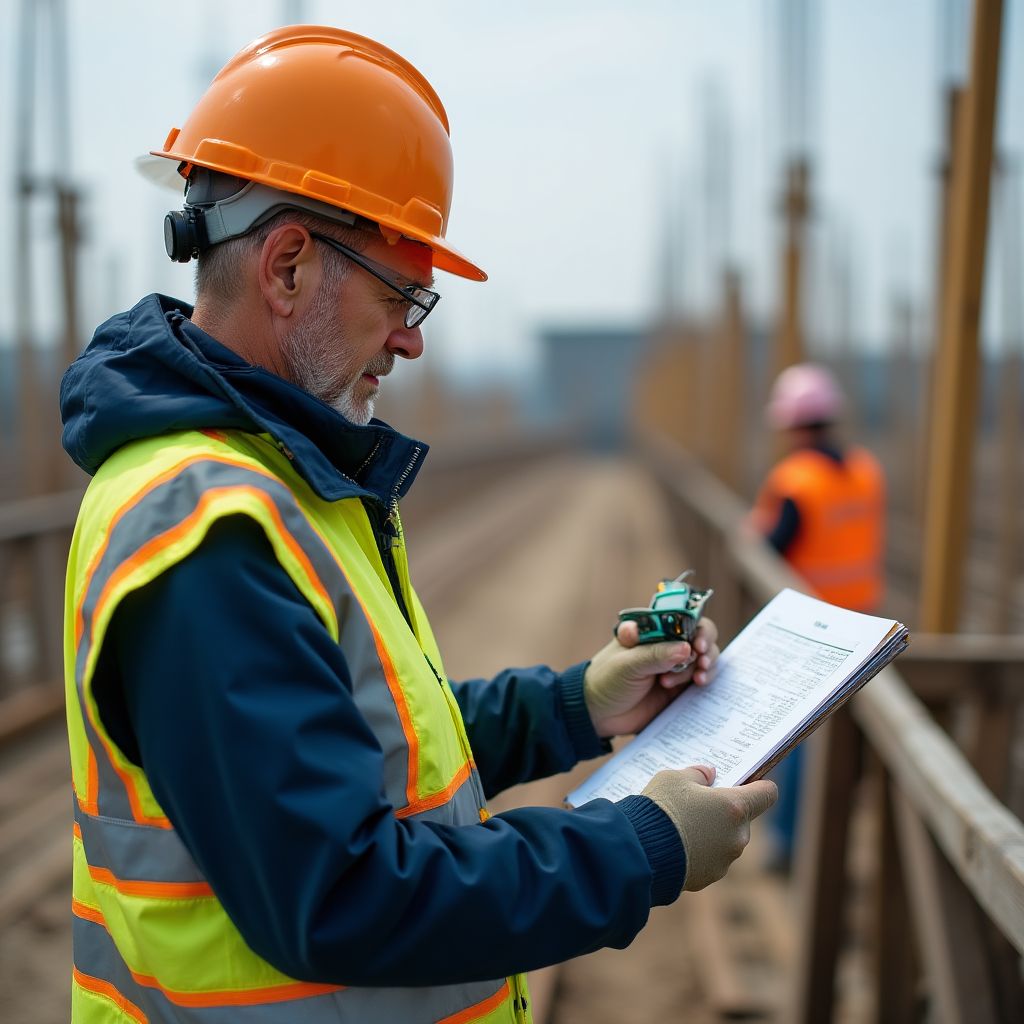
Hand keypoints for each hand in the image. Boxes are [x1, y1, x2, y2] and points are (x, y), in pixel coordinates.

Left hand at [583, 617, 719, 737]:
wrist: (598, 713)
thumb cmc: (606, 679)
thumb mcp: (627, 664)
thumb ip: (655, 655)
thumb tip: (686, 648)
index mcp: (652, 630)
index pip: (683, 617)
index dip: (696, 626)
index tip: (697, 642)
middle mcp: (667, 644)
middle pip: (700, 636)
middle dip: (705, 647)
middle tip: (700, 660)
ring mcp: (675, 666)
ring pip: (704, 658)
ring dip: (703, 665)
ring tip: (691, 679)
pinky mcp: (680, 688)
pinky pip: (701, 679)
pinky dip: (705, 679)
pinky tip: (698, 684)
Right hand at [643, 766, 777, 890]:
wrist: (641, 851)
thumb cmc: (661, 807)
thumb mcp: (674, 777)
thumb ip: (698, 774)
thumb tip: (709, 775)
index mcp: (735, 807)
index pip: (768, 793)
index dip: (758, 786)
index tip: (744, 783)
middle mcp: (737, 836)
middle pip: (742, 818)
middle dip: (724, 811)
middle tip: (698, 804)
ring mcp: (725, 859)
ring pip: (726, 840)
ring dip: (711, 832)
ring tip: (681, 826)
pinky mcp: (710, 877)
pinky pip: (710, 858)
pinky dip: (699, 852)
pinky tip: (676, 845)